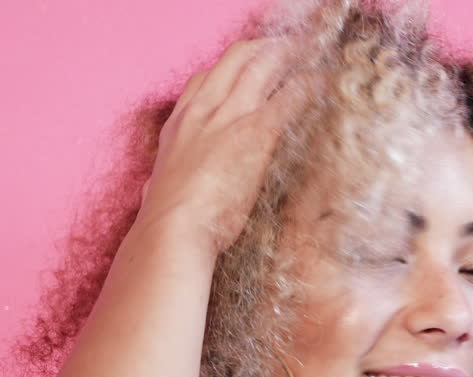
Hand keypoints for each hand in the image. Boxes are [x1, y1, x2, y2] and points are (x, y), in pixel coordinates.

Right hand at [132, 37, 306, 258]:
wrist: (172, 230)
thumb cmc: (165, 222)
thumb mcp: (158, 191)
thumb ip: (160, 182)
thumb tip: (152, 189)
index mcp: (179, 125)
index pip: (202, 81)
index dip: (228, 70)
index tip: (245, 71)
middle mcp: (202, 112)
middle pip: (233, 60)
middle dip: (261, 50)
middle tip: (284, 51)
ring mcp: (228, 118)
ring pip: (261, 66)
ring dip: (287, 55)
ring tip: (306, 53)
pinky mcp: (255, 132)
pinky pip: (288, 97)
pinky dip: (307, 85)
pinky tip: (320, 82)